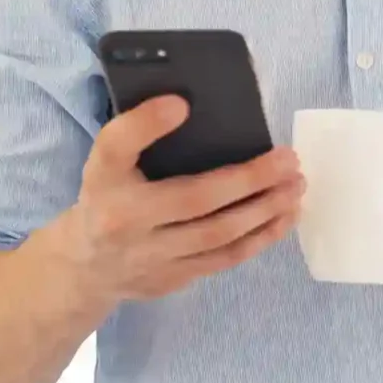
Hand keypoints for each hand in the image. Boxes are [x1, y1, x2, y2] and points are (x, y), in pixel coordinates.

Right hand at [55, 97, 303, 303]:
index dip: (147, 126)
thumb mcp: (109, 162)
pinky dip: (260, 237)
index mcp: (104, 181)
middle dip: (248, 179)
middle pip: (193, 200)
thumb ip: (137, 132)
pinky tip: (284, 216)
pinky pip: (224, 258)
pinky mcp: (173, 278)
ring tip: (295, 186)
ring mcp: (151, 256)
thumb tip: (183, 104)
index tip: (181, 103)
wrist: (87, 267)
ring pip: (217, 235)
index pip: (117, 148)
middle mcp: (124, 221)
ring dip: (264, 210)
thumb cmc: (109, 198)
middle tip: (289, 159)